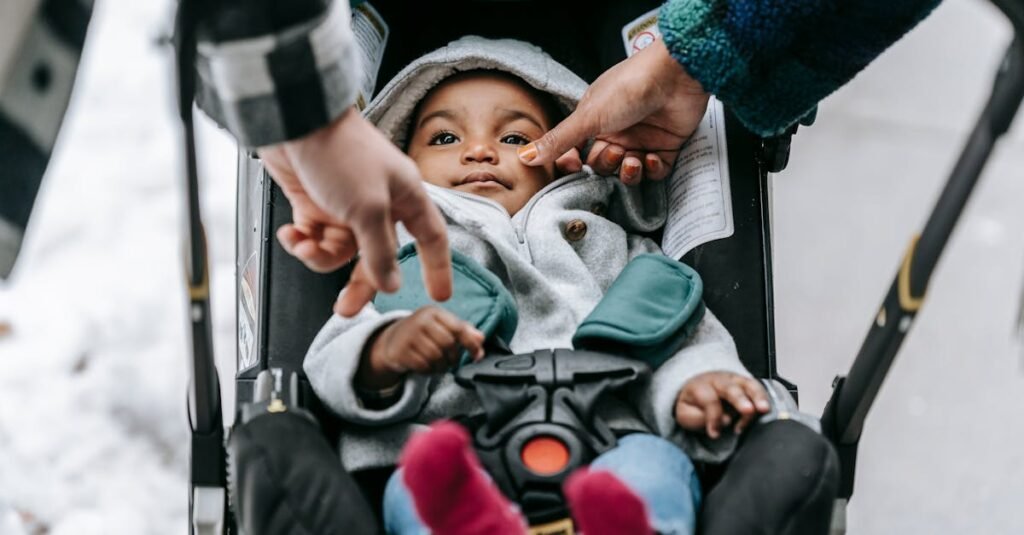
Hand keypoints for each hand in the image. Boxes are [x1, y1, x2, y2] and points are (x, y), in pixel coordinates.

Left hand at [258, 108, 451, 314]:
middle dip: (359, 283)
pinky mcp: (315, 203)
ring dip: (320, 257)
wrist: (294, 121)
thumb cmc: (341, 152)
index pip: (431, 238)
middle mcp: (379, 203)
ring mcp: (346, 204)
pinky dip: (302, 241)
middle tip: (346, 308)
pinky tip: (293, 234)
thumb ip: (380, 251)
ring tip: (305, 247)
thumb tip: (390, 284)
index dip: (437, 267)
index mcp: (405, 197)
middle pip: (378, 256)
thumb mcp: (368, 208)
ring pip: (341, 251)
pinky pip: (314, 238)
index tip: (439, 295)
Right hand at [356, 306, 485, 389]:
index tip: (477, 355)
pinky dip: (430, 371)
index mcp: (434, 312)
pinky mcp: (400, 351)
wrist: (392, 340)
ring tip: (439, 365)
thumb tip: (480, 339)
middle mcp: (420, 320)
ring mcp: (408, 335)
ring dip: (442, 366)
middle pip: (448, 343)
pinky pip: (423, 366)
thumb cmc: (424, 333)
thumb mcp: (443, 327)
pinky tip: (428, 367)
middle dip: (454, 357)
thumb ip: (464, 331)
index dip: (471, 344)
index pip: (458, 328)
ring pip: (436, 356)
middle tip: (451, 361)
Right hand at [518, 39, 708, 184]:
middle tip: (615, 152)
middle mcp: (616, 130)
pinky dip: (652, 170)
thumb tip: (524, 156)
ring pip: (628, 172)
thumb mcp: (587, 117)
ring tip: (634, 159)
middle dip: (607, 165)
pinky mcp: (666, 146)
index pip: (576, 152)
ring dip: (629, 172)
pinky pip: (655, 171)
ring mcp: (641, 138)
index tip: (575, 167)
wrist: (676, 75)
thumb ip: (558, 140)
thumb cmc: (630, 87)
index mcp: (594, 120)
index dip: (574, 165)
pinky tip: (651, 158)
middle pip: (602, 165)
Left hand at [675, 372, 770, 438]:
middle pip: (730, 388)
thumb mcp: (684, 413)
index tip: (714, 434)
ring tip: (764, 409)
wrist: (698, 385)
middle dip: (739, 399)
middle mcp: (718, 380)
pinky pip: (758, 388)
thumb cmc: (693, 404)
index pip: (708, 400)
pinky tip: (762, 414)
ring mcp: (735, 380)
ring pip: (748, 385)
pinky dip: (763, 399)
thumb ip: (697, 419)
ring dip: (758, 396)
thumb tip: (723, 421)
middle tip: (748, 411)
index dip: (713, 417)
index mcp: (699, 386)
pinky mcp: (747, 384)